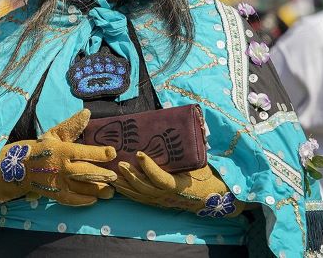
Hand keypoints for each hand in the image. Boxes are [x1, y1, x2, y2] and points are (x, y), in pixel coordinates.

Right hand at [0, 109, 116, 206]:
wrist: (21, 166)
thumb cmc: (43, 148)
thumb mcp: (55, 134)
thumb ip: (72, 126)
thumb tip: (87, 113)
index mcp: (62, 150)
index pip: (83, 152)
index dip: (99, 153)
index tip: (112, 152)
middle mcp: (61, 167)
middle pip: (85, 172)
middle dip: (102, 175)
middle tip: (114, 176)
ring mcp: (58, 182)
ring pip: (82, 188)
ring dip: (98, 190)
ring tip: (110, 191)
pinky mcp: (55, 194)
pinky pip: (72, 200)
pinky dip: (84, 201)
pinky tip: (94, 199)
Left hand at [112, 151, 242, 217]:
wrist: (211, 197)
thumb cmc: (205, 175)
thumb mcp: (200, 160)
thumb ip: (192, 144)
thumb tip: (188, 119)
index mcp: (180, 184)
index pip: (162, 178)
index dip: (149, 168)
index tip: (139, 154)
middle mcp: (169, 195)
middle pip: (145, 188)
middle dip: (131, 175)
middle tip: (119, 162)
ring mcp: (162, 200)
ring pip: (140, 195)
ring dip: (125, 184)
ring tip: (111, 173)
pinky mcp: (158, 203)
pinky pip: (140, 199)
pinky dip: (127, 192)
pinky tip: (117, 184)